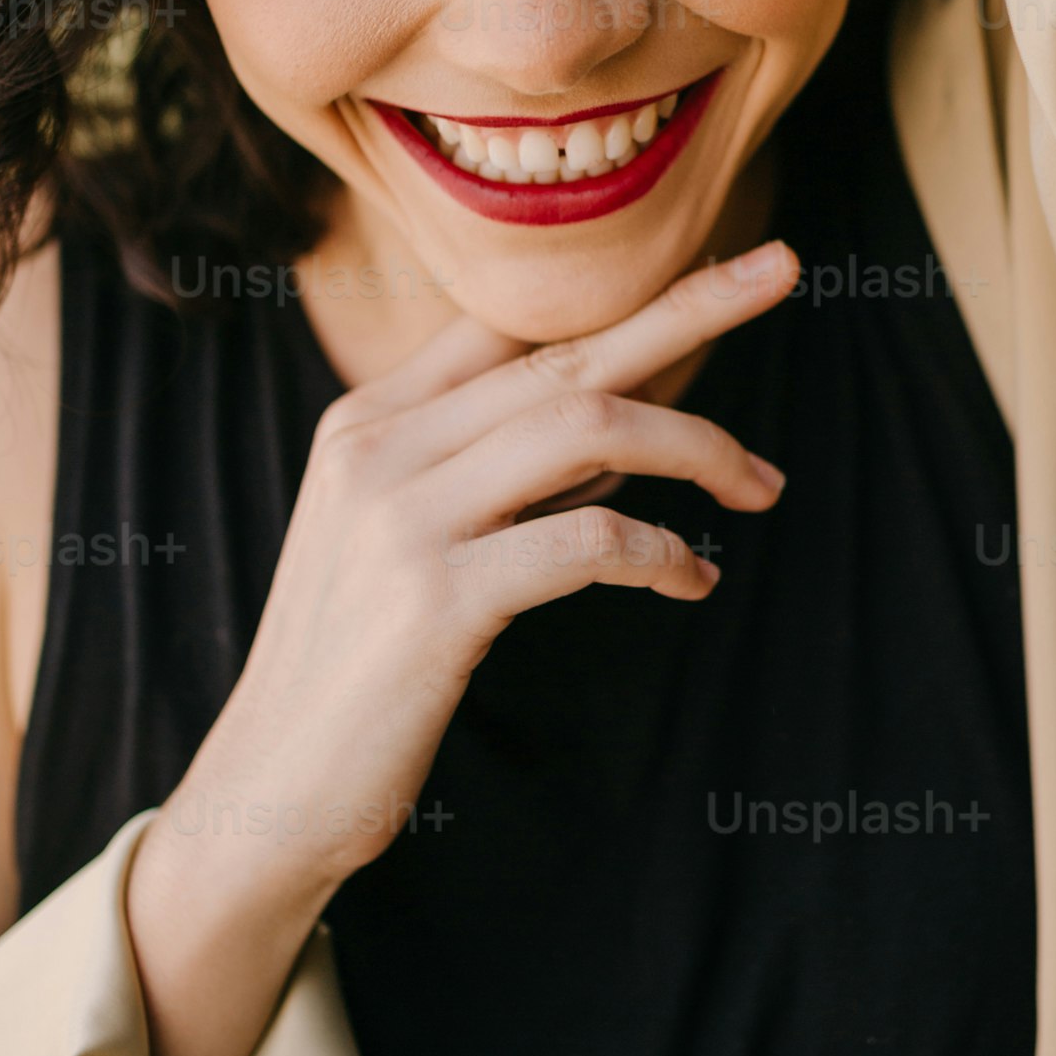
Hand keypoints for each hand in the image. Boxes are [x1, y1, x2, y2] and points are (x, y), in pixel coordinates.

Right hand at [126, 240, 798, 1055]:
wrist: (271, 785)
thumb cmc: (359, 666)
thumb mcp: (402, 537)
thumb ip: (492, 467)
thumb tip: (622, 424)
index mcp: (367, 419)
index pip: (512, 322)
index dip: (624, 291)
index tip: (720, 270)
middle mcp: (379, 447)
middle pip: (566, 351)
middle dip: (689, 306)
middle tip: (784, 270)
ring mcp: (403, 519)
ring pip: (588, 427)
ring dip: (698, 446)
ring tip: (764, 485)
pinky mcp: (437, 599)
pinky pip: (588, 539)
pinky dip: (662, 553)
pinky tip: (694, 579)